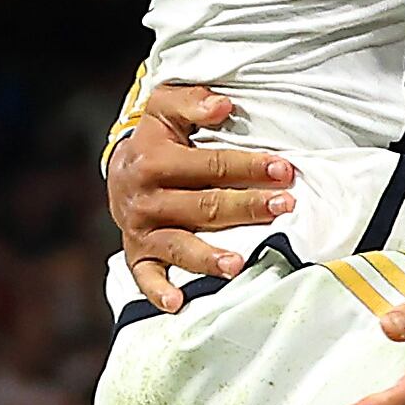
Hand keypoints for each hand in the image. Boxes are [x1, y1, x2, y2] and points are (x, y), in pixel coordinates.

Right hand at [110, 85, 292, 313]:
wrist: (120, 172)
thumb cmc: (156, 139)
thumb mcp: (166, 108)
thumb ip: (193, 101)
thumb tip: (224, 105)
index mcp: (154, 161)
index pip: (211, 165)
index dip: (248, 167)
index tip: (284, 171)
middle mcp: (146, 199)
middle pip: (204, 207)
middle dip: (246, 207)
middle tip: (284, 207)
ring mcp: (141, 230)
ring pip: (180, 245)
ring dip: (209, 256)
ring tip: (238, 264)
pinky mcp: (138, 255)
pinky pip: (146, 277)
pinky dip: (159, 292)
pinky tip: (179, 303)